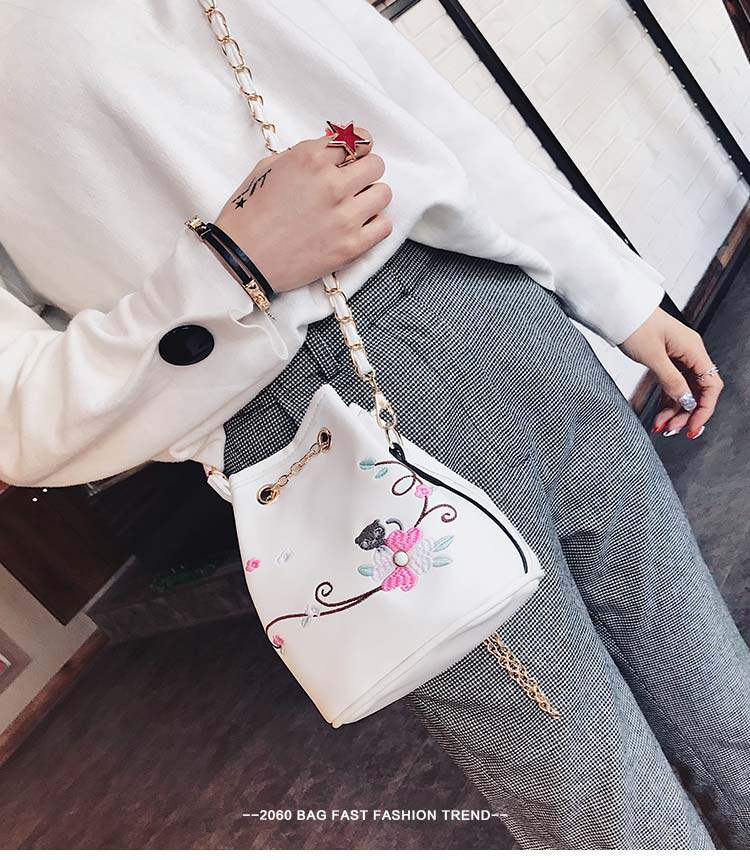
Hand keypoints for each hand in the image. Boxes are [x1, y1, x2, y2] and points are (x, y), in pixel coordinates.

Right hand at [213, 128, 391, 292]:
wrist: (241, 259)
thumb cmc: (249, 214)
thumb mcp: (269, 168)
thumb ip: (304, 156)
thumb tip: (330, 153)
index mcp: (310, 158)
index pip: (356, 139)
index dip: (356, 148)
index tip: (353, 156)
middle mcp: (331, 183)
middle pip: (376, 164)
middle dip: (365, 171)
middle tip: (352, 184)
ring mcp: (344, 216)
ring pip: (383, 193)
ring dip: (371, 198)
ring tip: (354, 207)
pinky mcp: (350, 246)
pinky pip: (384, 226)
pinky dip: (374, 225)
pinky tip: (358, 227)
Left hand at [619, 307, 723, 438]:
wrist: (618, 308)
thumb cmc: (634, 324)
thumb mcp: (652, 356)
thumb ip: (671, 380)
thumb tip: (686, 401)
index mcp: (693, 349)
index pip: (711, 385)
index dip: (704, 408)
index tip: (693, 427)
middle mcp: (690, 353)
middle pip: (698, 390)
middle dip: (686, 413)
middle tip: (671, 430)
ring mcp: (678, 357)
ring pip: (684, 390)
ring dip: (674, 411)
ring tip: (660, 427)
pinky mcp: (666, 360)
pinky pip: (672, 385)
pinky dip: (666, 401)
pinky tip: (658, 416)